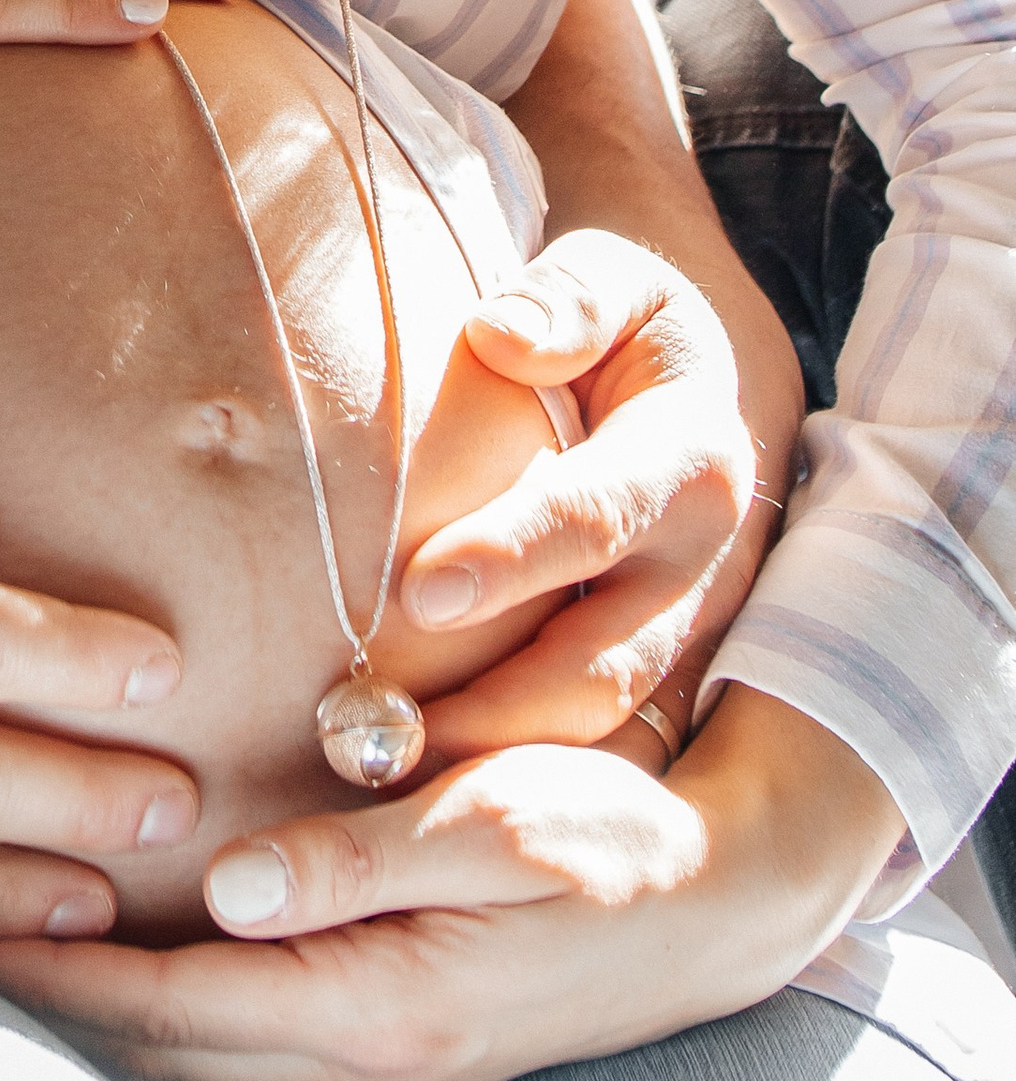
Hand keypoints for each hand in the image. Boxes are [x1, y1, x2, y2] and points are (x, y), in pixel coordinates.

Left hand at [0, 688, 903, 1080]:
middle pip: (160, 1045)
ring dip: (90, 1011)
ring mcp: (374, 1060)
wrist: (718, 904)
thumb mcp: (495, 829)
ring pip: (192, 1054)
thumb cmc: (611, 842)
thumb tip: (229, 888)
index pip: (174, 999)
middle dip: (41, 999)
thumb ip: (358, 860)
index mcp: (377, 1003)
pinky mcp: (387, 1038)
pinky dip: (157, 1011)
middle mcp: (361, 1054)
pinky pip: (239, 1042)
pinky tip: (108, 970)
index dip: (58, 969)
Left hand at [397, 233, 766, 758]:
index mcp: (691, 461)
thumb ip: (569, 298)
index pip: (596, 517)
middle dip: (496, 707)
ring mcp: (683, 636)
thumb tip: (502, 334)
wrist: (699, 381)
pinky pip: (593, 746)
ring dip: (497, 763)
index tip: (420, 591)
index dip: (511, 555)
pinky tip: (421, 803)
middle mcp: (700, 567)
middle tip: (379, 733)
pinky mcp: (657, 678)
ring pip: (598, 726)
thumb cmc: (627, 325)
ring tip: (382, 781)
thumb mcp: (617, 277)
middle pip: (602, 660)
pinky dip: (517, 781)